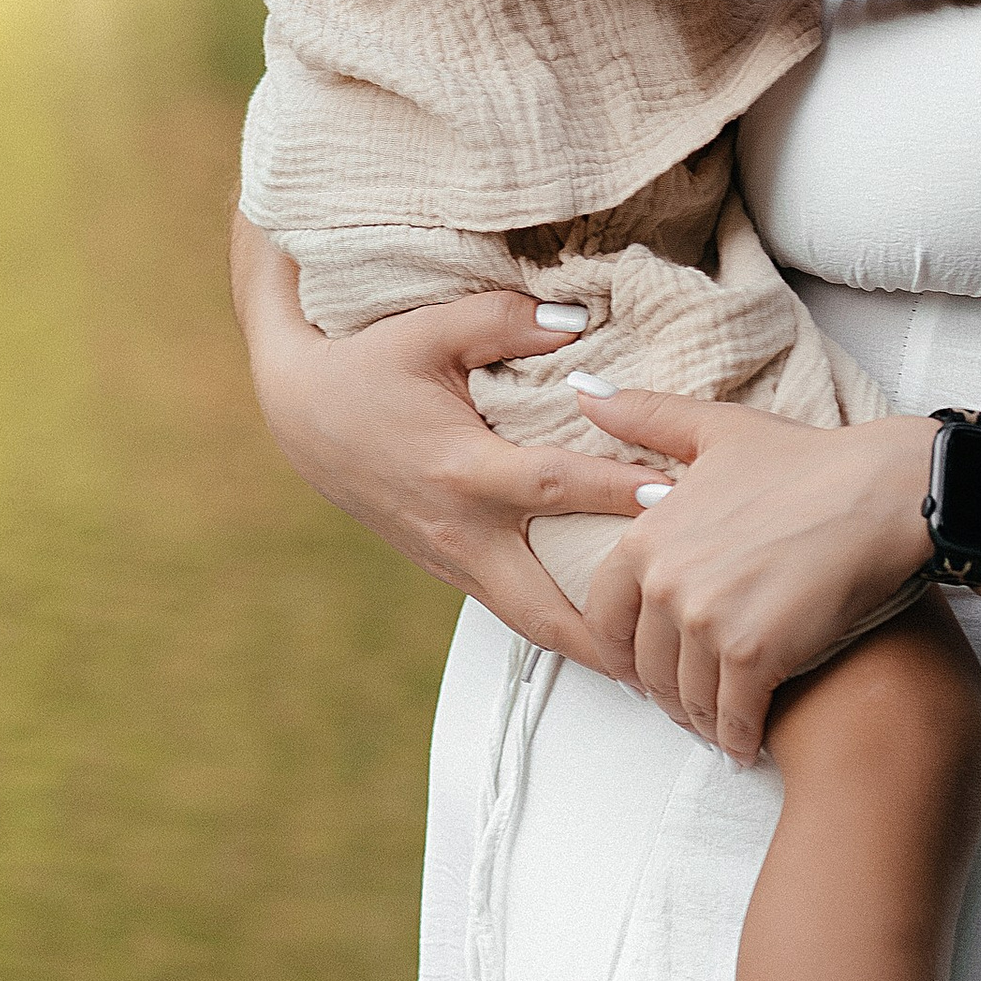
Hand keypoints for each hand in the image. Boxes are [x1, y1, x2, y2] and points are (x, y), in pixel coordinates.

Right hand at [229, 213, 651, 665]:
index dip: (617, 492)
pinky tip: (603, 624)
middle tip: (670, 649)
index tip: (678, 497)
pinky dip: (557, 620)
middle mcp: (460, 530)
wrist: (302, 413)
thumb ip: (505, 321)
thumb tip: (580, 322)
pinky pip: (511, 606)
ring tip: (653, 658)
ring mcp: (452, 559)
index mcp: (461, 470)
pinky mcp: (449, 566)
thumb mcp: (429, 329)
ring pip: (528, 624)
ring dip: (588, 645)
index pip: (555, 486)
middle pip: (544, 608)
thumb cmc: (365, 368)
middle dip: (608, 637)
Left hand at [570, 385, 938, 759]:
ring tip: (718, 725)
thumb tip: (582, 393)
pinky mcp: (756, 656)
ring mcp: (708, 623)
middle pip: (645, 667)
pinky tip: (748, 744)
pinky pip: (733, 716)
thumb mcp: (717, 430)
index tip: (639, 668)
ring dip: (701, 720)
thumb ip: (644, 417)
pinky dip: (738, 737)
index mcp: (647, 538)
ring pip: (687, 698)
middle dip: (663, 691)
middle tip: (685, 703)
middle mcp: (666, 583)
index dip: (620, 649)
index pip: (604, 617)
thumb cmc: (809, 462)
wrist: (883, 494)